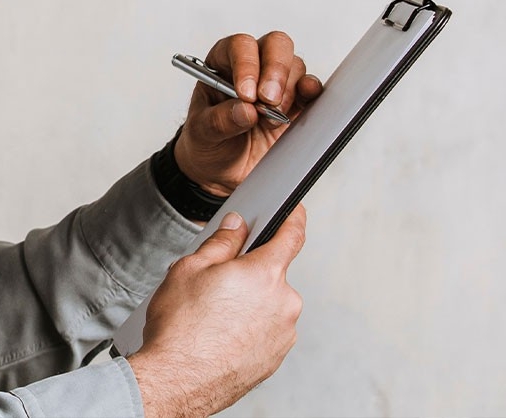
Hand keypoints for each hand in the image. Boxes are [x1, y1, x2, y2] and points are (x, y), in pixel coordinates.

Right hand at [128, 205, 305, 417]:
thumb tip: (237, 226)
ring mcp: (283, 333)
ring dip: (252, 299)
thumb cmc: (180, 328)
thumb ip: (222, 241)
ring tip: (218, 312)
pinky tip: (224, 332)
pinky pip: (269, 328)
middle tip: (222, 280)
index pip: (292, 235)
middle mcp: (283, 302)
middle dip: (252, 270)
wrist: (174, 383)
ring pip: (271, 301)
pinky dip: (253, 324)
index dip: (294, 218)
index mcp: (266, 274)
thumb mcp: (192, 268)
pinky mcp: (276, 356)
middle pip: (274, 272)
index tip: (294, 212)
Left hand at [174, 31, 321, 195]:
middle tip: (268, 101)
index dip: (246, 65)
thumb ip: (219, 121)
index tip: (246, 94)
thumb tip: (244, 110)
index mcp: (222, 64)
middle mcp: (253, 68)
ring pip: (295, 65)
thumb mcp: (202, 134)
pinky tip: (305, 101)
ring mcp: (276, 85)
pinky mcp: (296, 104)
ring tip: (271, 120)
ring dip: (288, 92)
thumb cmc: (207, 143)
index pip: (240, 47)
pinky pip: (311, 88)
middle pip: (275, 45)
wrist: (222, 171)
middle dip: (275, 71)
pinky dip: (311, 93)